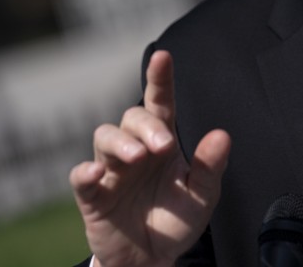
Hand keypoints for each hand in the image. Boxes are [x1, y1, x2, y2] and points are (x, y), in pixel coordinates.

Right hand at [69, 50, 231, 266]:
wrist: (152, 260)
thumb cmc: (176, 219)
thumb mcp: (202, 196)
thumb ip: (211, 167)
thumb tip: (222, 134)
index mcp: (162, 142)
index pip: (160, 102)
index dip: (160, 78)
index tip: (162, 56)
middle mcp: (135, 148)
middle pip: (131, 117)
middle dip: (146, 126)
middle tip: (163, 146)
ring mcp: (111, 170)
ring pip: (104, 136)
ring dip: (120, 142)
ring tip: (137, 157)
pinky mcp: (93, 196)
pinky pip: (81, 176)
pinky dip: (85, 172)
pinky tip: (95, 174)